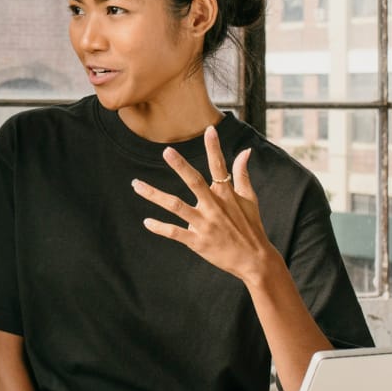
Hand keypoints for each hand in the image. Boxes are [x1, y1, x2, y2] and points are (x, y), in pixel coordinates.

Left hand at [131, 126, 281, 283]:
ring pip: (176, 207)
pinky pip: (175, 232)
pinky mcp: (198, 242)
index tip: (209, 130)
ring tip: (136, 185)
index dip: (214, 148)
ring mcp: (205, 224)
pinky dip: (161, 227)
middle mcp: (214, 207)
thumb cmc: (251, 227)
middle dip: (181, 166)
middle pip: (194, 182)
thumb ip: (242, 174)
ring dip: (155, 195)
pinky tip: (147, 222)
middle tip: (166, 151)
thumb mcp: (250, 199)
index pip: (219, 167)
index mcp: (227, 195)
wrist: (255, 260)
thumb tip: (245, 151)